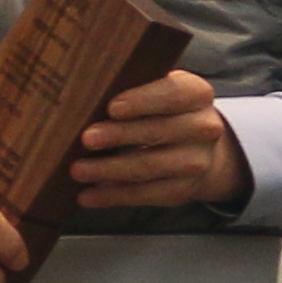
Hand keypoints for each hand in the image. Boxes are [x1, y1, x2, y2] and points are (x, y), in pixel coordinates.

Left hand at [70, 68, 254, 212]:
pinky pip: (144, 194)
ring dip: (110, 170)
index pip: (173, 93)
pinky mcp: (182, 191)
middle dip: (119, 135)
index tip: (112, 107)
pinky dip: (113, 196)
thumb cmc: (165, 109)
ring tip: (78, 170)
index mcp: (197, 94)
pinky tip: (87, 195)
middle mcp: (204, 128)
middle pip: (157, 132)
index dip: (142, 101)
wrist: (200, 148)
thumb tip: (88, 91)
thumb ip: (133, 86)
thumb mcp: (159, 89)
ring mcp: (196, 162)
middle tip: (86, 139)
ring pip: (148, 167)